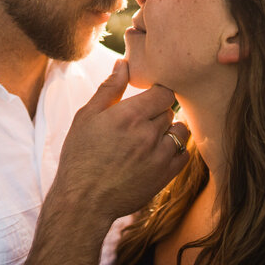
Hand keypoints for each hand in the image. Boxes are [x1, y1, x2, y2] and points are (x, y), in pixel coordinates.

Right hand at [53, 59, 189, 222]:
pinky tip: (158, 154)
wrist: (83, 201)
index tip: (146, 100)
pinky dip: (175, 151)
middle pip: (169, 111)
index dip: (156, 94)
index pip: (163, 92)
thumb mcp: (87, 117)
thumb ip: (109, 89)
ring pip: (180, 132)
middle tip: (141, 122)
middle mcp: (149, 133)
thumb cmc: (80, 156)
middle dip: (158, 113)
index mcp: (130, 115)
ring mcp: (160, 156)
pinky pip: (184, 155)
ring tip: (151, 137)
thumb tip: (123, 63)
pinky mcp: (165, 176)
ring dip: (170, 130)